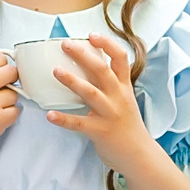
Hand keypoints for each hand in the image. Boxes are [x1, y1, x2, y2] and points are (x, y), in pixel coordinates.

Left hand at [48, 34, 155, 169]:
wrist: (140, 155)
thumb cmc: (128, 127)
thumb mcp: (125, 100)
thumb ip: (110, 85)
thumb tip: (89, 67)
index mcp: (124, 87)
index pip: (120, 58)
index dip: (107, 44)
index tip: (91, 35)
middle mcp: (118, 97)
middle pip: (102, 70)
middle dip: (83, 55)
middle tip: (65, 44)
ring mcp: (110, 114)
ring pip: (91, 93)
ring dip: (72, 81)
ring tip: (56, 71)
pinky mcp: (100, 131)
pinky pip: (80, 124)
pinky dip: (64, 119)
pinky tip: (50, 115)